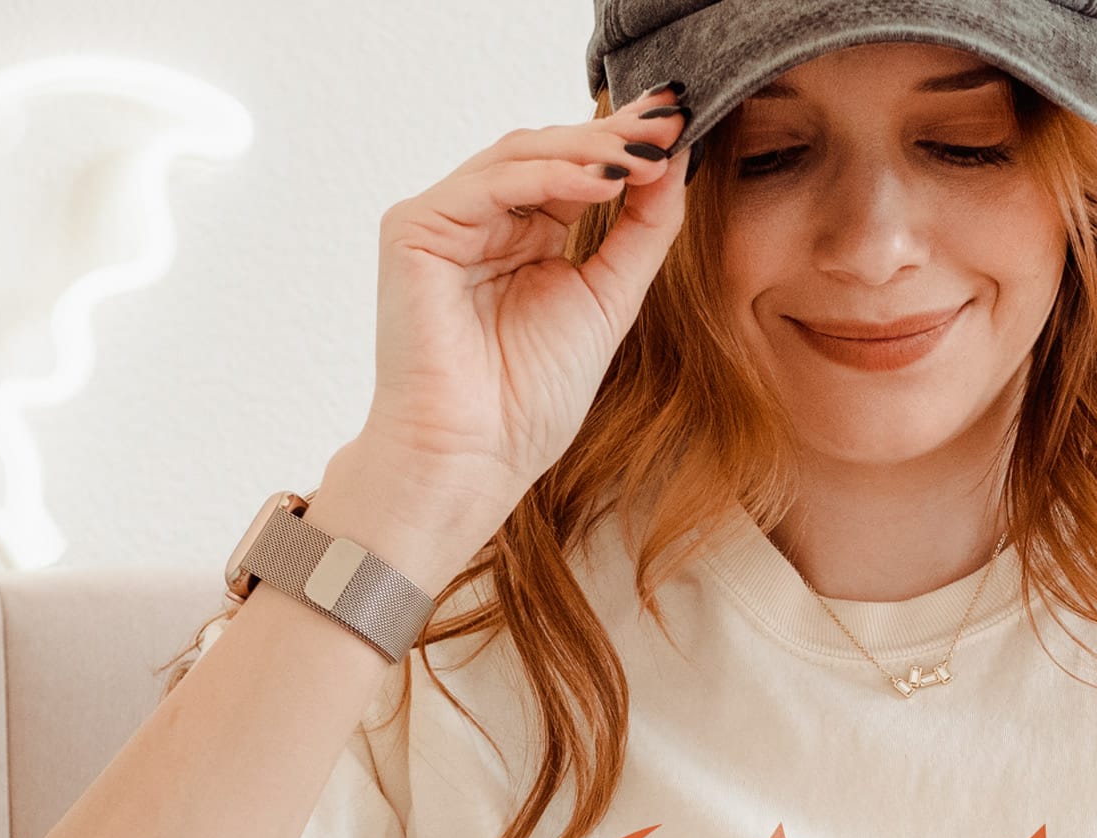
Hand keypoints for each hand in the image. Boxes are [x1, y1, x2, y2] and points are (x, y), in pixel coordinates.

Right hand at [360, 83, 692, 538]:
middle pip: (549, 153)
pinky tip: (601, 180)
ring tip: (646, 154)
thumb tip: (675, 161)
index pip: (576, 171)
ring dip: (588, 151)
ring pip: (519, 157)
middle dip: (612, 137)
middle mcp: (481, 221)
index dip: (627, 148)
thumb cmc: (530, 401)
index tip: (682, 128)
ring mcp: (444, 221)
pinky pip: (488, 184)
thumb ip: (641, 233)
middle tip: (670, 121)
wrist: (476, 457)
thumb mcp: (609, 301)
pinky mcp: (414, 229)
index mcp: (522, 236)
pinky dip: (547, 176)